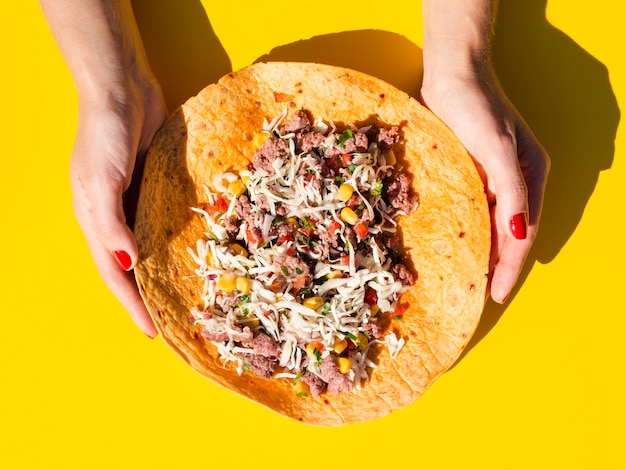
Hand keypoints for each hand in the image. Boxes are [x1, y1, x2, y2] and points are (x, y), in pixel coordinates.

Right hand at [71, 73, 166, 336]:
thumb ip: (111, 224)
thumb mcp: (101, 179)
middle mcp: (115, 216)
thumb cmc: (103, 132)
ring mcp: (136, 200)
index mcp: (94, 221)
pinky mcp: (156, 184)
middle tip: (172, 321)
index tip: (152, 332)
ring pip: (151, 246)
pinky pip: (166, 220)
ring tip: (186, 295)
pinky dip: (177, 239)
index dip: (131, 305)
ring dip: (164, 270)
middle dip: (147, 296)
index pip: (114, 275)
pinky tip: (193, 250)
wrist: (121, 87)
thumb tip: (129, 265)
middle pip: (132, 267)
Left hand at [420, 66, 549, 302]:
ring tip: (466, 280)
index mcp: (530, 178)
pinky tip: (453, 246)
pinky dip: (465, 230)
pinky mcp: (467, 173)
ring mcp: (489, 179)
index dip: (510, 267)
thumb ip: (513, 191)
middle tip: (478, 296)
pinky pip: (468, 210)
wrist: (452, 76)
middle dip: (496, 266)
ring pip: (487, 225)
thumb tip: (519, 233)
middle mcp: (512, 182)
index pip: (521, 234)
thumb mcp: (499, 149)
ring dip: (480, 252)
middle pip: (507, 234)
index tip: (495, 295)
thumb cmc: (478, 107)